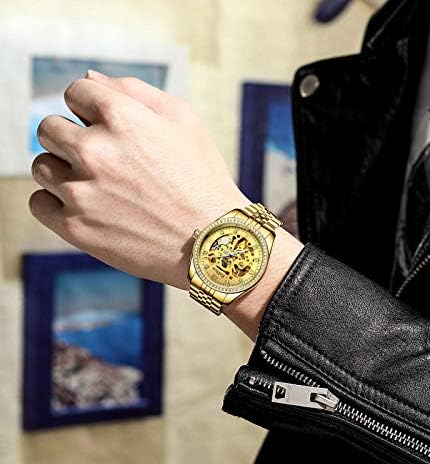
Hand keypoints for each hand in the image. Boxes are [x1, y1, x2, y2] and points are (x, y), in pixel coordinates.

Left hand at [29, 71, 249, 289]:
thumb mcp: (184, 121)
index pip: (75, 93)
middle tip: (103, 160)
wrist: (212, 241)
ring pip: (42, 166)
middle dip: (71, 138)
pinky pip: (39, 203)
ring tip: (99, 187)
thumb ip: (135, 90)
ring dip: (64, 171)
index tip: (105, 128)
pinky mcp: (76, 228)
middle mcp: (95, 151)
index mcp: (122, 117)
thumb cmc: (202, 179)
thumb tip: (89, 79)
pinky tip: (86, 207)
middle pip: (49, 128)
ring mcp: (82, 192)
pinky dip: (55, 203)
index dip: (90, 108)